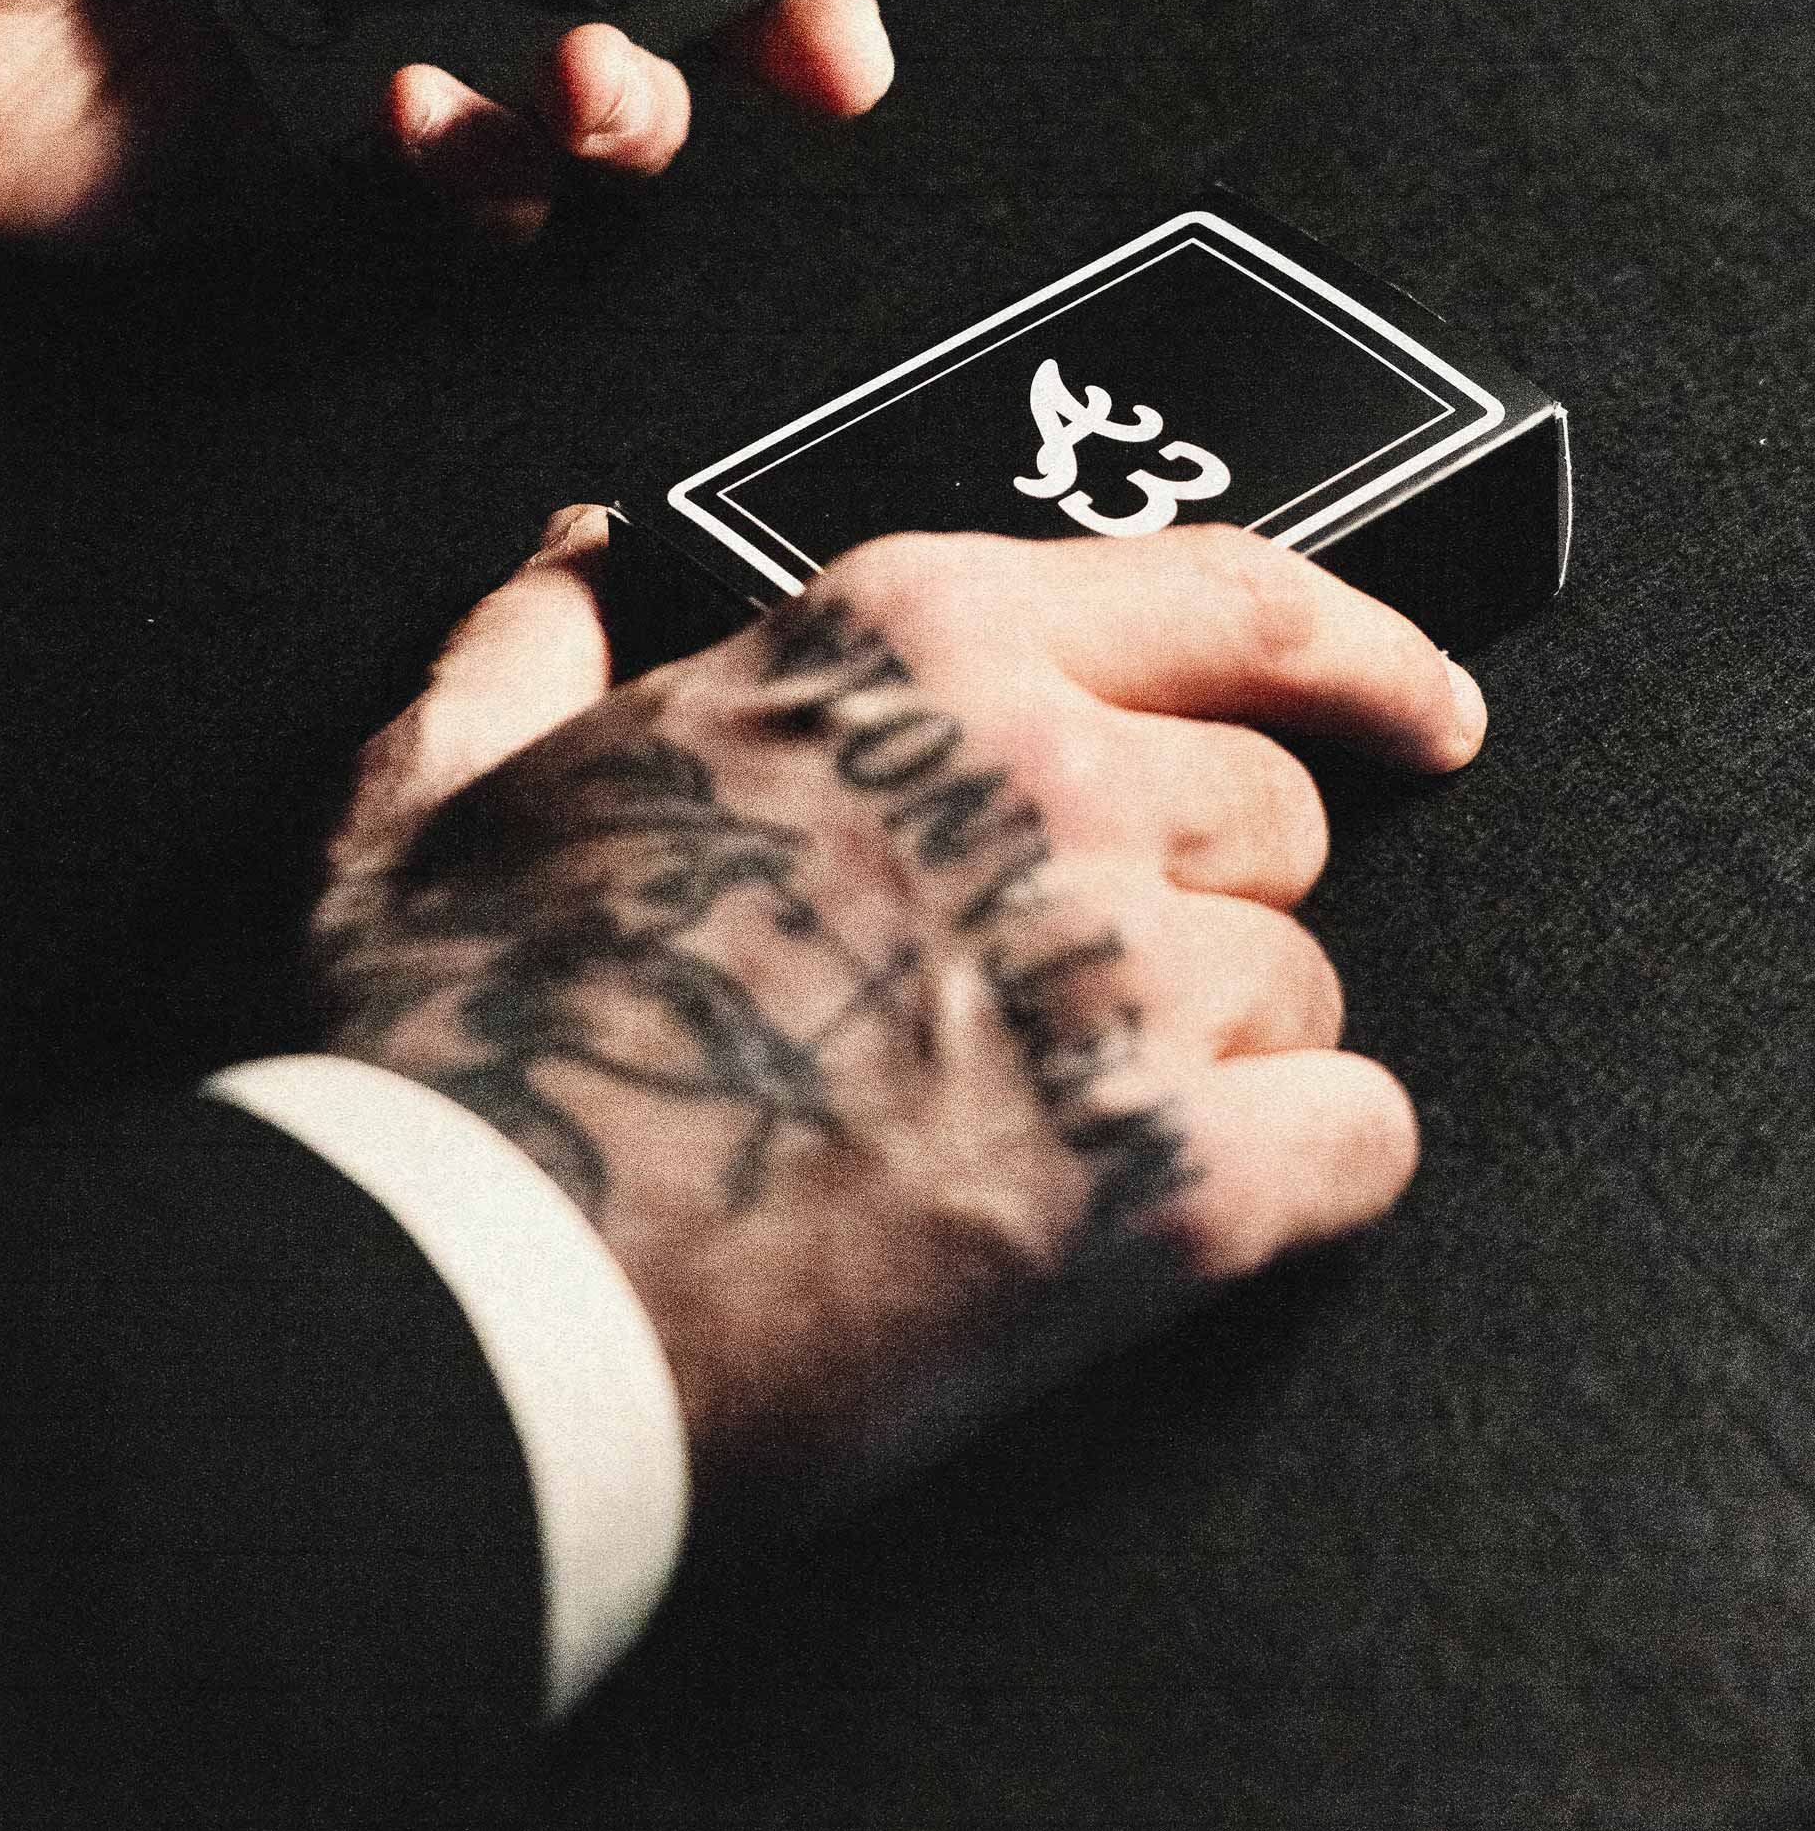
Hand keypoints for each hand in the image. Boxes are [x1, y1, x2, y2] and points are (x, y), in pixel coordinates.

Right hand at [311, 515, 1485, 1509]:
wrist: (470, 1296)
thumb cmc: (461, 1048)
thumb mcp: (438, 791)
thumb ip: (532, 647)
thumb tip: (575, 561)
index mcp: (903, 644)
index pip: (1228, 593)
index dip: (1356, 648)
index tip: (1417, 701)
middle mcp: (1043, 775)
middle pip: (1271, 815)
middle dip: (1196, 898)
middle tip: (1072, 991)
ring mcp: (1116, 976)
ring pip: (1301, 984)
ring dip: (1212, 1053)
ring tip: (1045, 1122)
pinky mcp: (1165, 1180)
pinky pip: (1359, 1139)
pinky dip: (1292, 1174)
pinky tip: (1168, 1201)